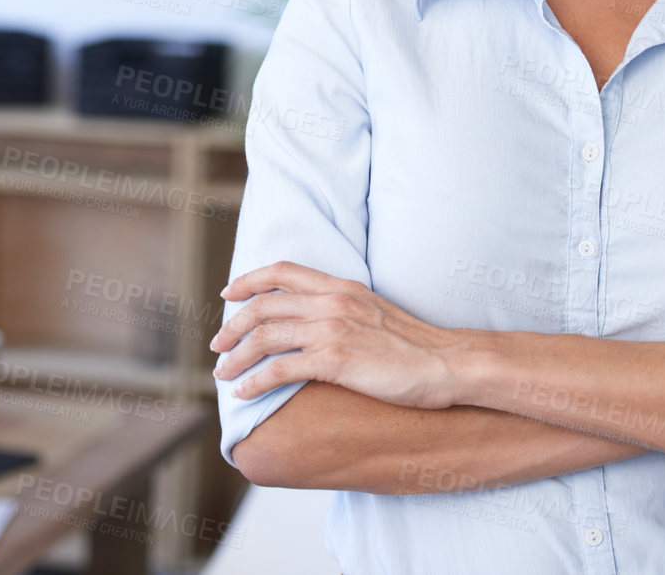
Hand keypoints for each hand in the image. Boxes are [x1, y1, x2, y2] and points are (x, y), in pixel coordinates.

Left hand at [210, 261, 471, 407]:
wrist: (447, 362)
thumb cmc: (415, 345)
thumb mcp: (373, 311)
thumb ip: (342, 309)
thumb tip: (314, 321)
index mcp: (340, 287)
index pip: (281, 272)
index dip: (248, 281)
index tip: (228, 294)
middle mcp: (331, 302)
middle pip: (263, 306)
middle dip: (232, 326)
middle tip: (217, 344)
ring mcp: (331, 330)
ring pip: (263, 337)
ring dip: (235, 356)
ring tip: (222, 373)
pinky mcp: (334, 361)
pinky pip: (279, 368)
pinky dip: (254, 380)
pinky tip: (244, 392)